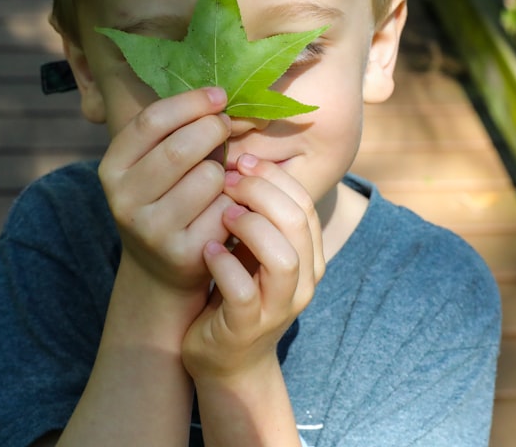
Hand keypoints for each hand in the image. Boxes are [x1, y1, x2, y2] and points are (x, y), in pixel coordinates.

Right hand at [98, 86, 233, 294]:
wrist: (160, 269)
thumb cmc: (164, 198)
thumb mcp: (151, 164)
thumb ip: (174, 131)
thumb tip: (220, 94)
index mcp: (111, 168)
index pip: (151, 121)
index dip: (190, 102)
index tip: (218, 95)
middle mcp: (124, 200)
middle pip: (181, 148)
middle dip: (213, 129)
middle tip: (225, 126)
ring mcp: (151, 230)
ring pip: (208, 177)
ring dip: (224, 170)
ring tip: (218, 177)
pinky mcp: (182, 254)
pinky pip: (224, 209)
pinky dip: (233, 201)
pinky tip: (226, 206)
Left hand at [181, 155, 325, 381]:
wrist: (226, 358)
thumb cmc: (236, 291)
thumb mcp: (253, 248)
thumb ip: (257, 212)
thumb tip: (239, 157)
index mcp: (309, 255)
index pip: (304, 203)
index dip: (273, 177)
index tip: (241, 161)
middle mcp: (303, 281)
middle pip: (298, 222)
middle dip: (261, 192)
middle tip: (227, 179)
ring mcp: (278, 307)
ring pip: (283, 258)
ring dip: (250, 227)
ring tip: (221, 214)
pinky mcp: (248, 327)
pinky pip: (244, 292)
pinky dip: (225, 266)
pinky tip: (206, 250)